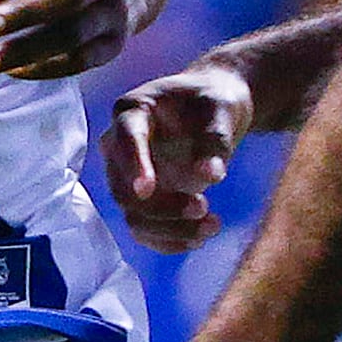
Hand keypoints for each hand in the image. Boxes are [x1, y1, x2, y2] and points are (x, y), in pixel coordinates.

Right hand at [101, 63, 251, 252]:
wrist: (213, 113)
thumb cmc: (213, 100)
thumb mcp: (221, 110)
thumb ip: (214, 141)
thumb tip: (209, 176)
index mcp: (132, 112)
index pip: (126, 139)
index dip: (133, 164)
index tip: (146, 188)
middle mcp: (120, 146)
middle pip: (124, 188)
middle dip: (162, 206)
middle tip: (204, 206)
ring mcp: (128, 176)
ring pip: (133, 215)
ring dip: (170, 230)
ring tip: (212, 226)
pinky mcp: (142, 200)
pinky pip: (144, 229)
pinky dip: (170, 240)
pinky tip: (198, 238)